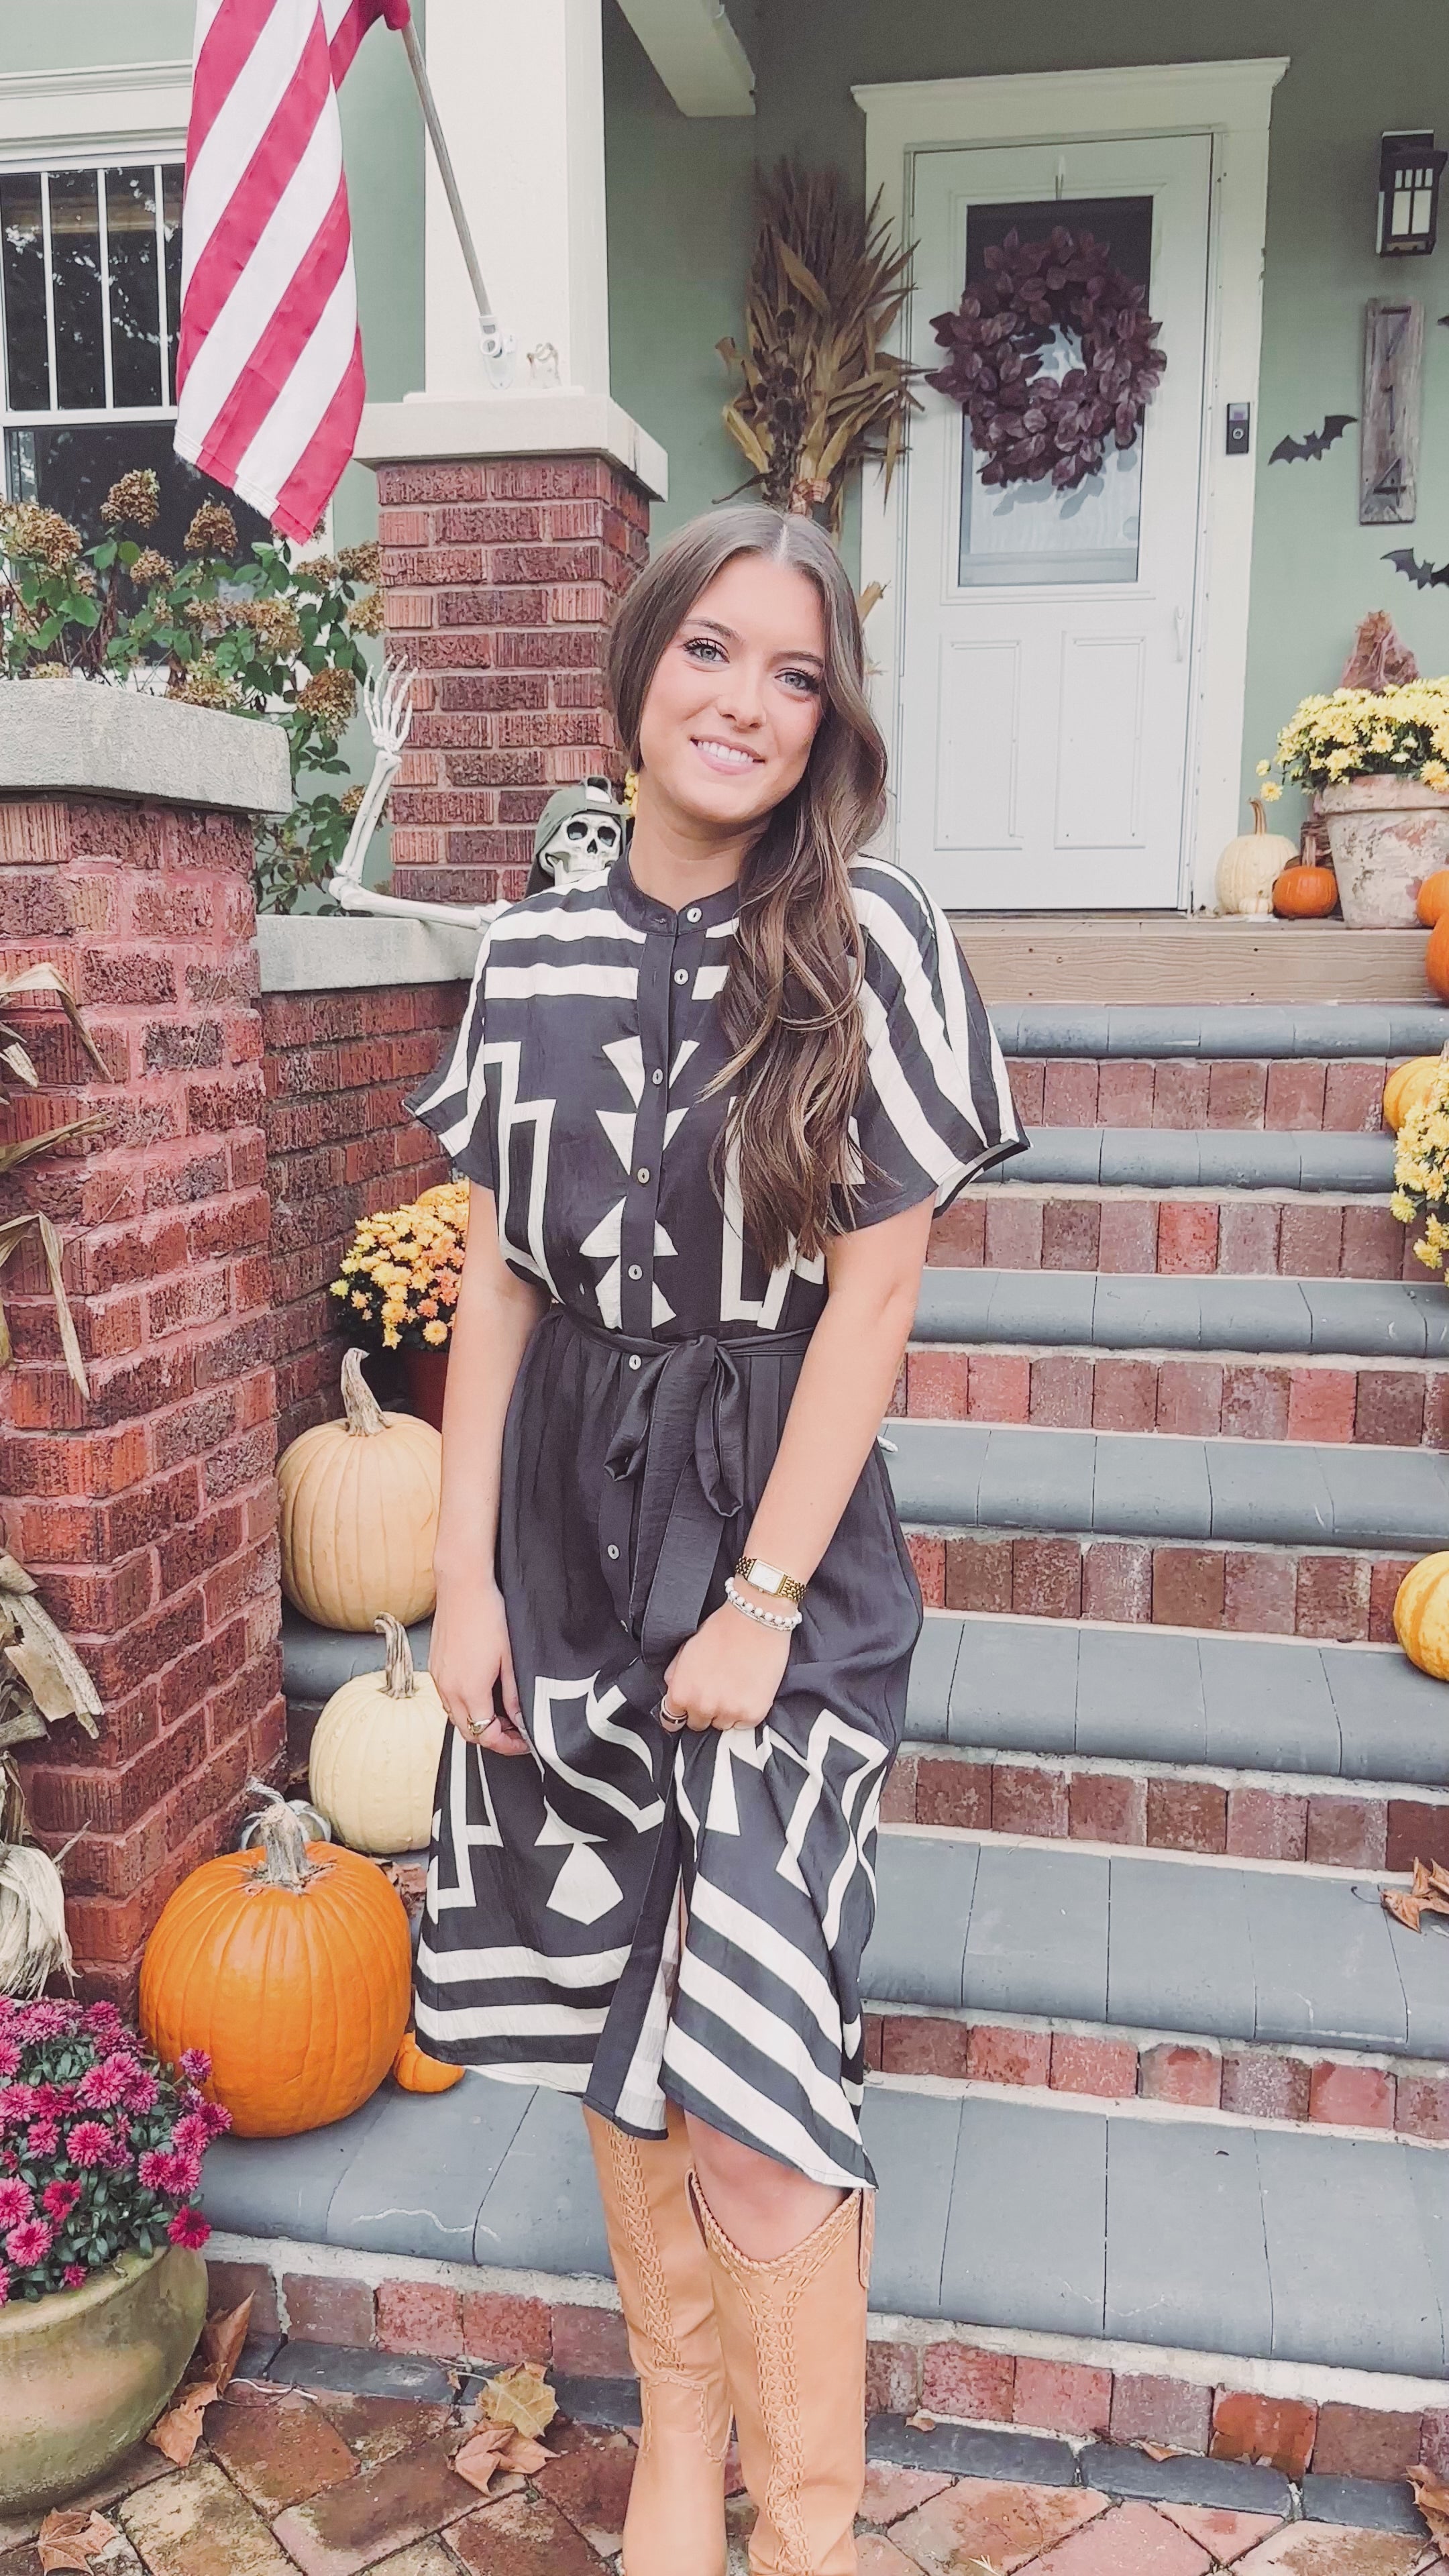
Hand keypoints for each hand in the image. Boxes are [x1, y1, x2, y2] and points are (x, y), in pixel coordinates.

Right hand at [429, 1577, 529, 1754]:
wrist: (462, 1586)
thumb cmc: (488, 1615)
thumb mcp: (510, 1659)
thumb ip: (513, 1694)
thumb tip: (520, 1719)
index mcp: (469, 1689)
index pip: (484, 1735)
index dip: (506, 1745)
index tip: (522, 1741)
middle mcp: (448, 1688)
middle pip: (467, 1732)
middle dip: (492, 1737)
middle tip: (514, 1730)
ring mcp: (438, 1678)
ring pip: (455, 1716)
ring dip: (476, 1721)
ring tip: (500, 1711)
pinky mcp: (434, 1666)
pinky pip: (447, 1698)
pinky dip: (464, 1705)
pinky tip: (481, 1692)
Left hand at [663, 1601, 790, 1732]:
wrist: (755, 1618)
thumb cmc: (722, 1628)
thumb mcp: (686, 1650)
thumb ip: (676, 1676)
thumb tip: (673, 1694)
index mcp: (681, 1692)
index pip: (672, 1720)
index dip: (681, 1711)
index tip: (689, 1708)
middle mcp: (702, 1706)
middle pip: (697, 1724)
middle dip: (704, 1710)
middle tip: (717, 1688)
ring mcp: (729, 1712)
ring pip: (722, 1725)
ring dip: (726, 1711)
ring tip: (735, 1685)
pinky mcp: (753, 1713)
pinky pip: (744, 1724)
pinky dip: (746, 1711)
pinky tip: (748, 1689)